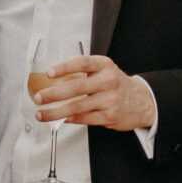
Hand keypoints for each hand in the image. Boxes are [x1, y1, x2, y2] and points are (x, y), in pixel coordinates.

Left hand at [31, 56, 156, 131]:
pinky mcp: (109, 116)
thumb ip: (83, 74)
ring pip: (77, 106)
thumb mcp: (104, 71)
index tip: (49, 72)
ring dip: (56, 112)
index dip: (65, 67)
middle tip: (39, 97)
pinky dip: (70, 119)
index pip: (82, 63)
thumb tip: (54, 81)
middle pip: (77, 87)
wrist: (143, 101)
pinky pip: (84, 118)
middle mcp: (108, 81)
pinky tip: (60, 119)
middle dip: (54, 93)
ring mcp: (109, 100)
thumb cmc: (117, 85)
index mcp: (104, 66)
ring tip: (42, 113)